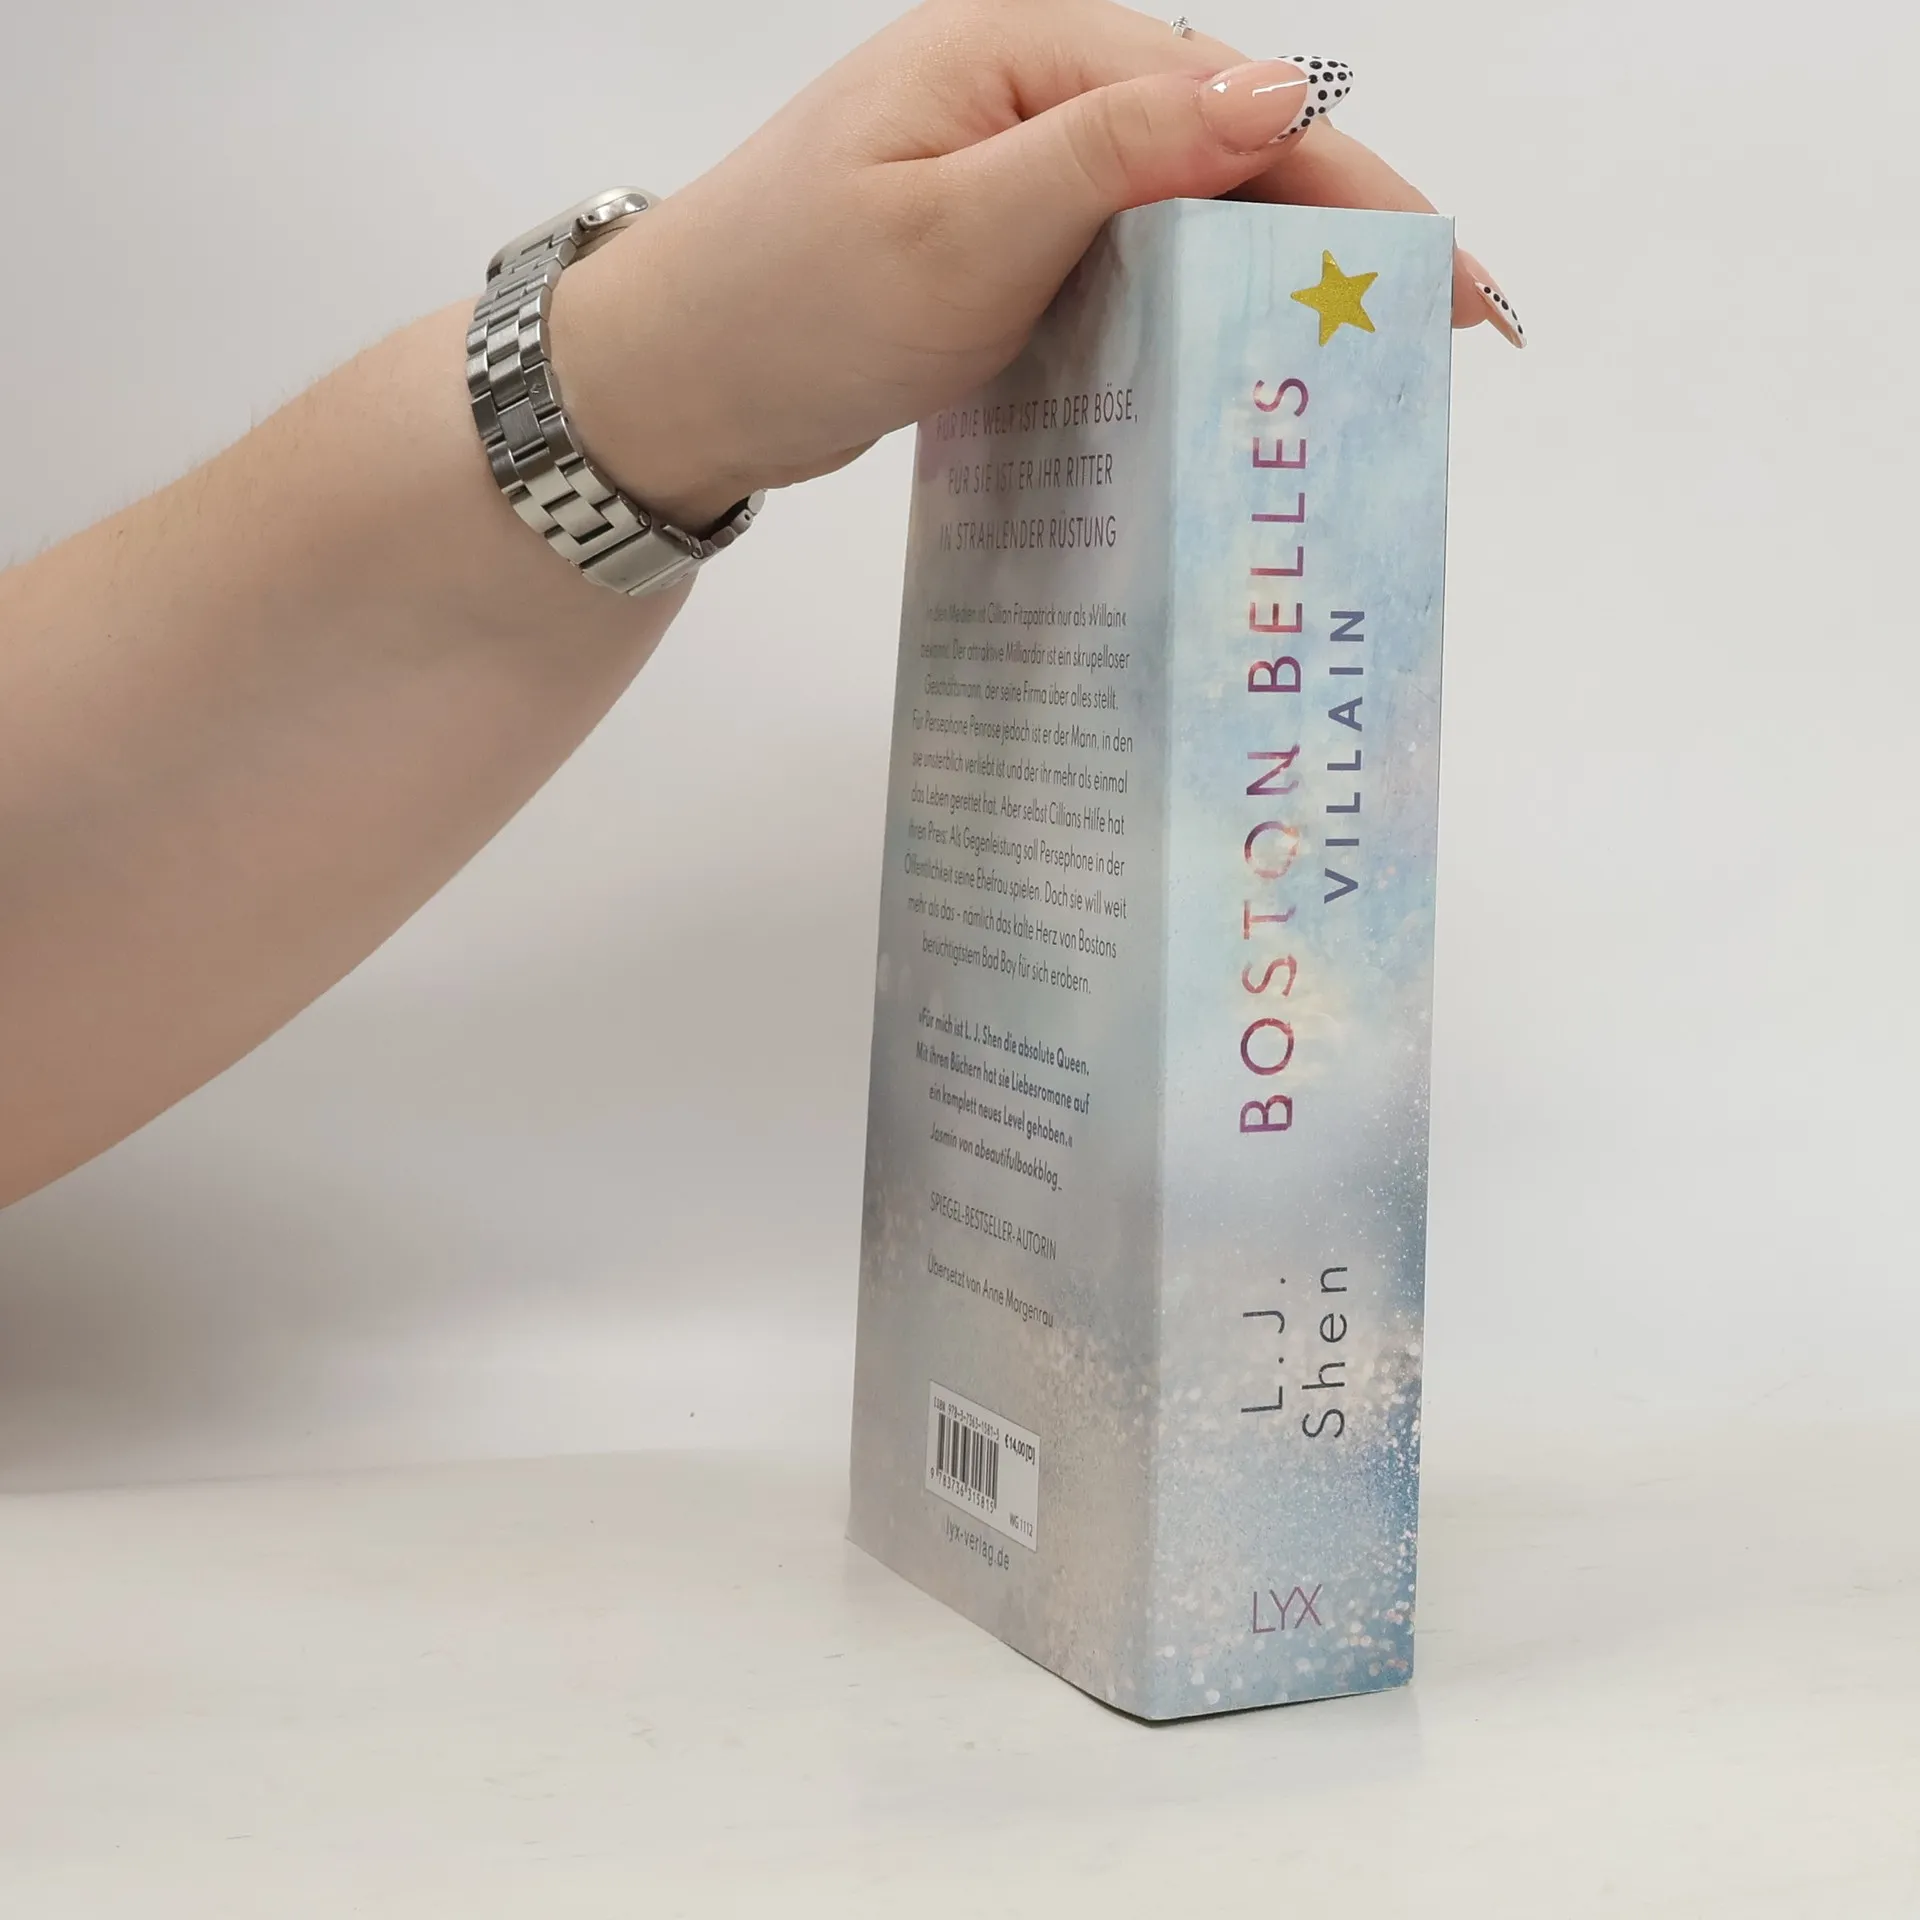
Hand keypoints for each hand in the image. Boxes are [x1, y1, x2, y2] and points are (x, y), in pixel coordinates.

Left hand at [555, 0, 1520, 529]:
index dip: (1346, 185)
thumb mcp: (958, 230)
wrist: (668, 385)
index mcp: (1020, 54)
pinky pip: (1119, 263)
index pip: (1222, 104)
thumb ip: (1115, 156)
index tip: (1445, 274)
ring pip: (1176, 211)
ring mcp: (1007, 170)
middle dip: (1330, 232)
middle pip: (1217, 148)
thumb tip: (1276, 91)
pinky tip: (1237, 361)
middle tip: (1436, 328)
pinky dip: (1186, 311)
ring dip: (1268, 274)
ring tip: (1358, 353)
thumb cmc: (788, 306)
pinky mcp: (994, 245)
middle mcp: (1024, 93)